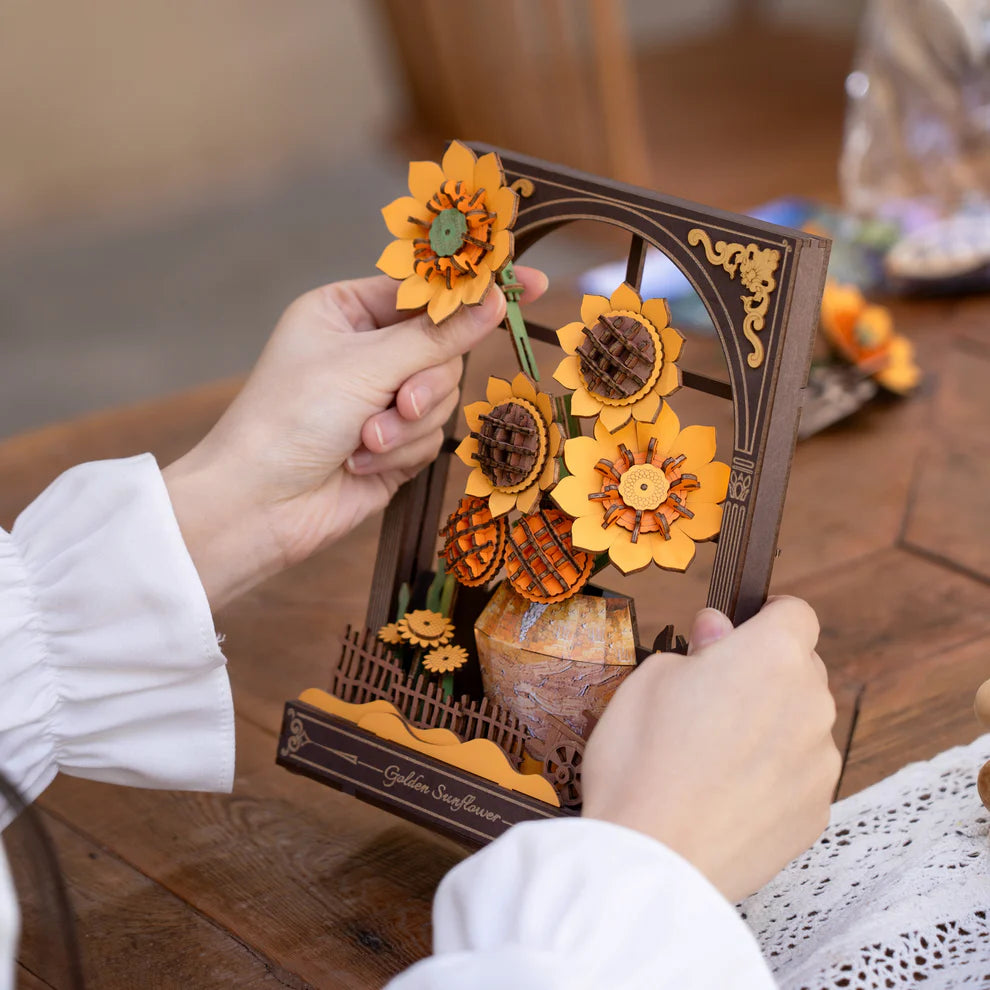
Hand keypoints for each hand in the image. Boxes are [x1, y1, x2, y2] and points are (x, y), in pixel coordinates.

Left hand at [163, 269, 547, 608]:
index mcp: (348, 311)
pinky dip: (401, 451)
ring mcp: (381, 399)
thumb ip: (437, 336)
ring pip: (442, 397)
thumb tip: (497, 299)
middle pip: (443, 350)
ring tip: (364, 442)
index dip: (474, 288)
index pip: (425, 290)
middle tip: (400, 403)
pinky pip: (430, 437)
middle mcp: (367, 351)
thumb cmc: (290, 417)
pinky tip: (360, 462)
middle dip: (423, 385)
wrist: (259, 506)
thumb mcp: (365, 366)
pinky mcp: (393, 444)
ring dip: (407, 426)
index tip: (534, 282)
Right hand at [580, 596, 839, 901]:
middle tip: (708, 697)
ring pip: (801, 724)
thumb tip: (718, 633)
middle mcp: (810, 703)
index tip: (739, 632)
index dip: (766, 616)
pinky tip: (724, 794)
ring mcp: (820, 763)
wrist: (652, 857)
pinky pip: (798, 776)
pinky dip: (771, 776)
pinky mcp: (815, 814)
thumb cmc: (641, 758)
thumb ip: (697, 647)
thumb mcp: (650, 677)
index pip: (795, 613)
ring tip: (710, 756)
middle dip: (764, 673)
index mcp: (772, 656)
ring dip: (770, 726)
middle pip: (801, 669)